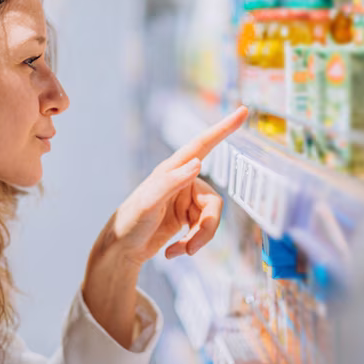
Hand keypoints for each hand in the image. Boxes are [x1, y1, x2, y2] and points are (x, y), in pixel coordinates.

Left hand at [109, 105, 248, 265]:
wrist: (120, 250)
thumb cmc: (130, 222)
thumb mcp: (148, 203)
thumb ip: (172, 182)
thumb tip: (198, 163)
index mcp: (173, 170)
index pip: (203, 144)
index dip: (224, 128)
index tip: (243, 111)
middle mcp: (182, 182)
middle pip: (213, 203)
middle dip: (207, 228)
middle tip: (192, 248)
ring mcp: (185, 201)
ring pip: (210, 220)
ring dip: (198, 240)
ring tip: (178, 252)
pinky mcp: (186, 219)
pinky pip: (202, 231)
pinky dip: (191, 245)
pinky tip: (172, 253)